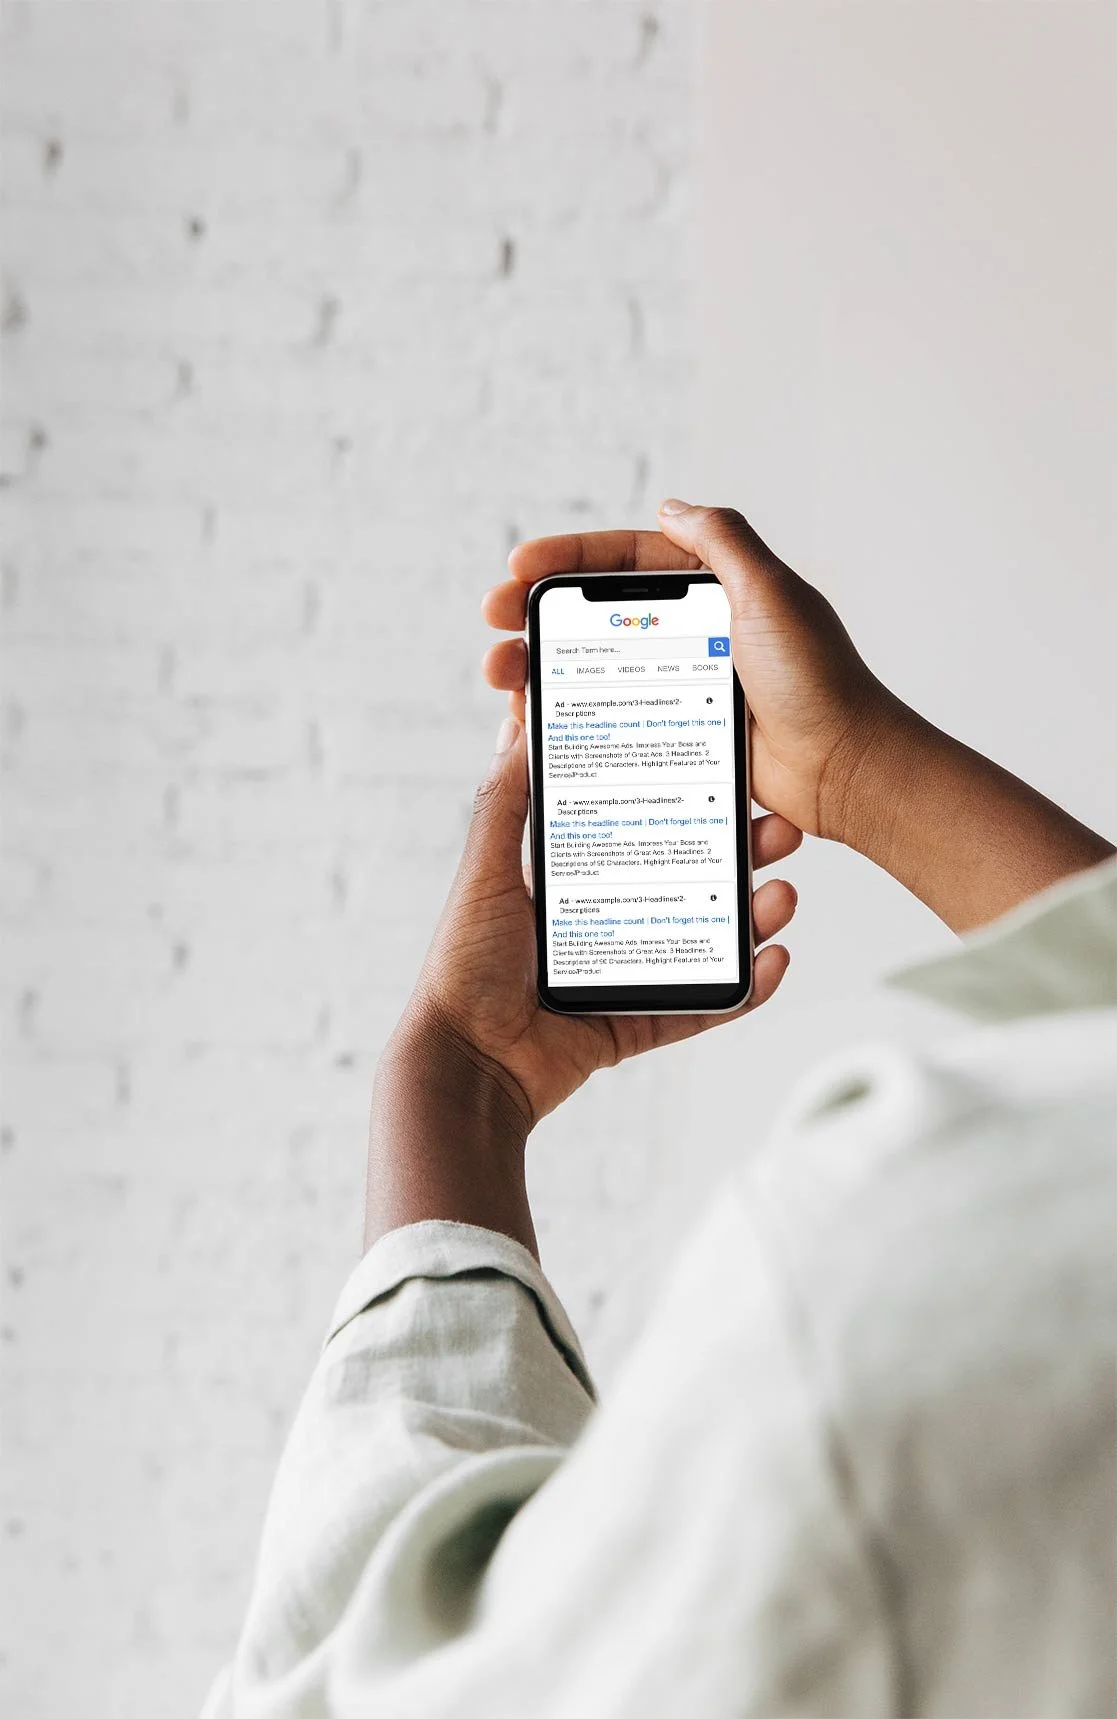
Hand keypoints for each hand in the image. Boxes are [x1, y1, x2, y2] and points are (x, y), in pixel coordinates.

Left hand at [366, 715, 799, 1255]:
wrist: (464, 1062)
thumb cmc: (463, 966)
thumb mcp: (485, 871)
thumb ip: (505, 803)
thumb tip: (517, 724)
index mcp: (574, 881)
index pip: (644, 830)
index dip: (691, 803)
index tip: (732, 773)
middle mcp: (607, 923)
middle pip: (689, 879)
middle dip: (742, 856)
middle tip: (780, 831)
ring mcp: (627, 975)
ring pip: (707, 940)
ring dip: (754, 917)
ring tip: (783, 894)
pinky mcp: (637, 1023)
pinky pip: (703, 1006)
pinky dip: (744, 989)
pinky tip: (774, 960)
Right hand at [482, 504, 893, 841]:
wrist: (846, 767)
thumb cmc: (819, 681)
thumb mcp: (770, 594)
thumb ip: (723, 542)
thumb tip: (671, 507)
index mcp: (717, 589)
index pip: (628, 561)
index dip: (569, 558)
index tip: (519, 565)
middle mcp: (697, 631)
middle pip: (599, 614)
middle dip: (538, 613)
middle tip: (494, 622)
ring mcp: (686, 683)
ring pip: (597, 665)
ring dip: (544, 664)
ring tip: (503, 674)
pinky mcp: (683, 731)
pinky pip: (614, 715)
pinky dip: (572, 711)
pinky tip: (538, 717)